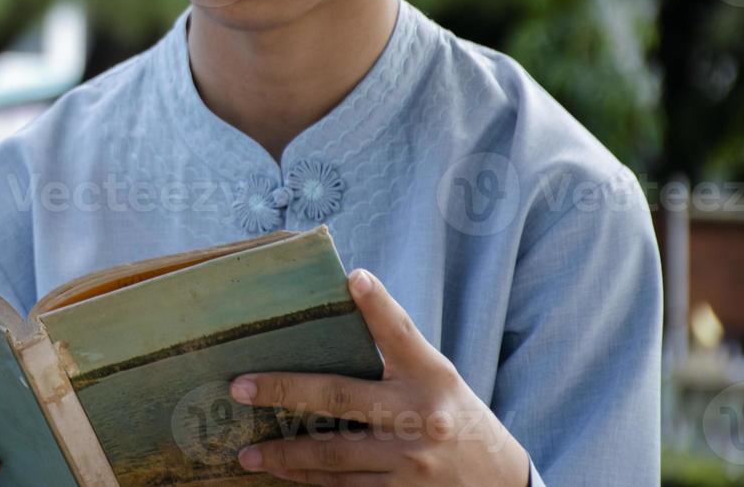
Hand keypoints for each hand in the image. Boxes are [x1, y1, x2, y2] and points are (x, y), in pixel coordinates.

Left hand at [228, 269, 530, 485]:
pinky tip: (283, 476)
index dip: (378, 304)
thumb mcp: (437, 378)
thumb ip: (396, 352)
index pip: (400, 332)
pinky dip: (310, 482)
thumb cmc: (456, 418)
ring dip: (284, 454)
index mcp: (431, 376)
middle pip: (340, 398)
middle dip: (284, 391)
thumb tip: (347, 300)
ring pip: (332, 456)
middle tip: (239, 387)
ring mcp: (411, 462)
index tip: (354, 277)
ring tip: (247, 453)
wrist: (504, 484)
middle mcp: (421, 417)